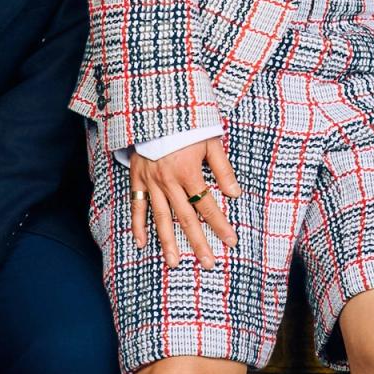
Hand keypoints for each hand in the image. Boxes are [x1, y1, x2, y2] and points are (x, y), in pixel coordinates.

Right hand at [131, 138, 240, 269]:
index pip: (208, 206)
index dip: (220, 225)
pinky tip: (142, 243)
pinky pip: (137, 206)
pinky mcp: (137, 179)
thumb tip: (235, 194)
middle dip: (198, 242)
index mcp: (188, 172)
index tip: (231, 241)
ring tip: (175, 262)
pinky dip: (138, 225)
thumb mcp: (210, 142)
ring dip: (168, 242)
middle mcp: (169, 181)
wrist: (156, 110)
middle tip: (208, 263)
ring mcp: (151, 182)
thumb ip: (223, 169)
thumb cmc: (187, 126)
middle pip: (186, 218)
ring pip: (161, 218)